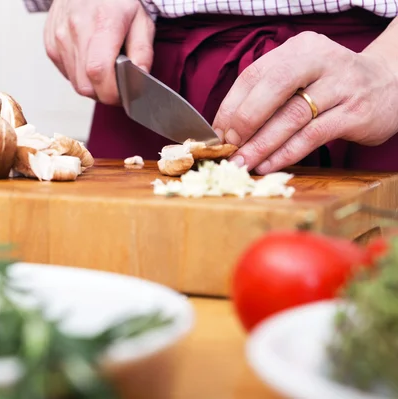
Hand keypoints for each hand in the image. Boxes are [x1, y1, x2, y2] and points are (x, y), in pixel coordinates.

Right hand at [44, 0, 154, 104]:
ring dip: (93, 84)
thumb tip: (139, 80)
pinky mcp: (50, 44)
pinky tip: (90, 59)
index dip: (113, 92)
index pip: (99, 72)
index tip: (125, 94)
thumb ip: (143, 52)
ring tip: (105, 67)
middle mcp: (75, 29)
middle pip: (86, 85)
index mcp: (102, 22)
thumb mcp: (141, 19)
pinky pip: (67, 73)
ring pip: (76, 83)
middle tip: (117, 84)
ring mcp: (59, 37)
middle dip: (104, 92)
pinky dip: (80, 74)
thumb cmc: (116, 0)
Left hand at [211, 31, 397, 174]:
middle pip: (273, 89)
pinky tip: (268, 164)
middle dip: (244, 122)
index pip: (254, 75)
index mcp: (299, 48)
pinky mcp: (355, 113)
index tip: (216, 133)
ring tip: (242, 163)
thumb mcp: (302, 75)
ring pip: (292, 116)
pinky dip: (286, 153)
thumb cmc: (332, 84)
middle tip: (227, 148)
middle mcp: (321, 60)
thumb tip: (227, 129)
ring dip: (262, 145)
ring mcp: (342, 86)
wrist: (391, 84)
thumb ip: (268, 94)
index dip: (230, 106)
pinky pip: (312, 136)